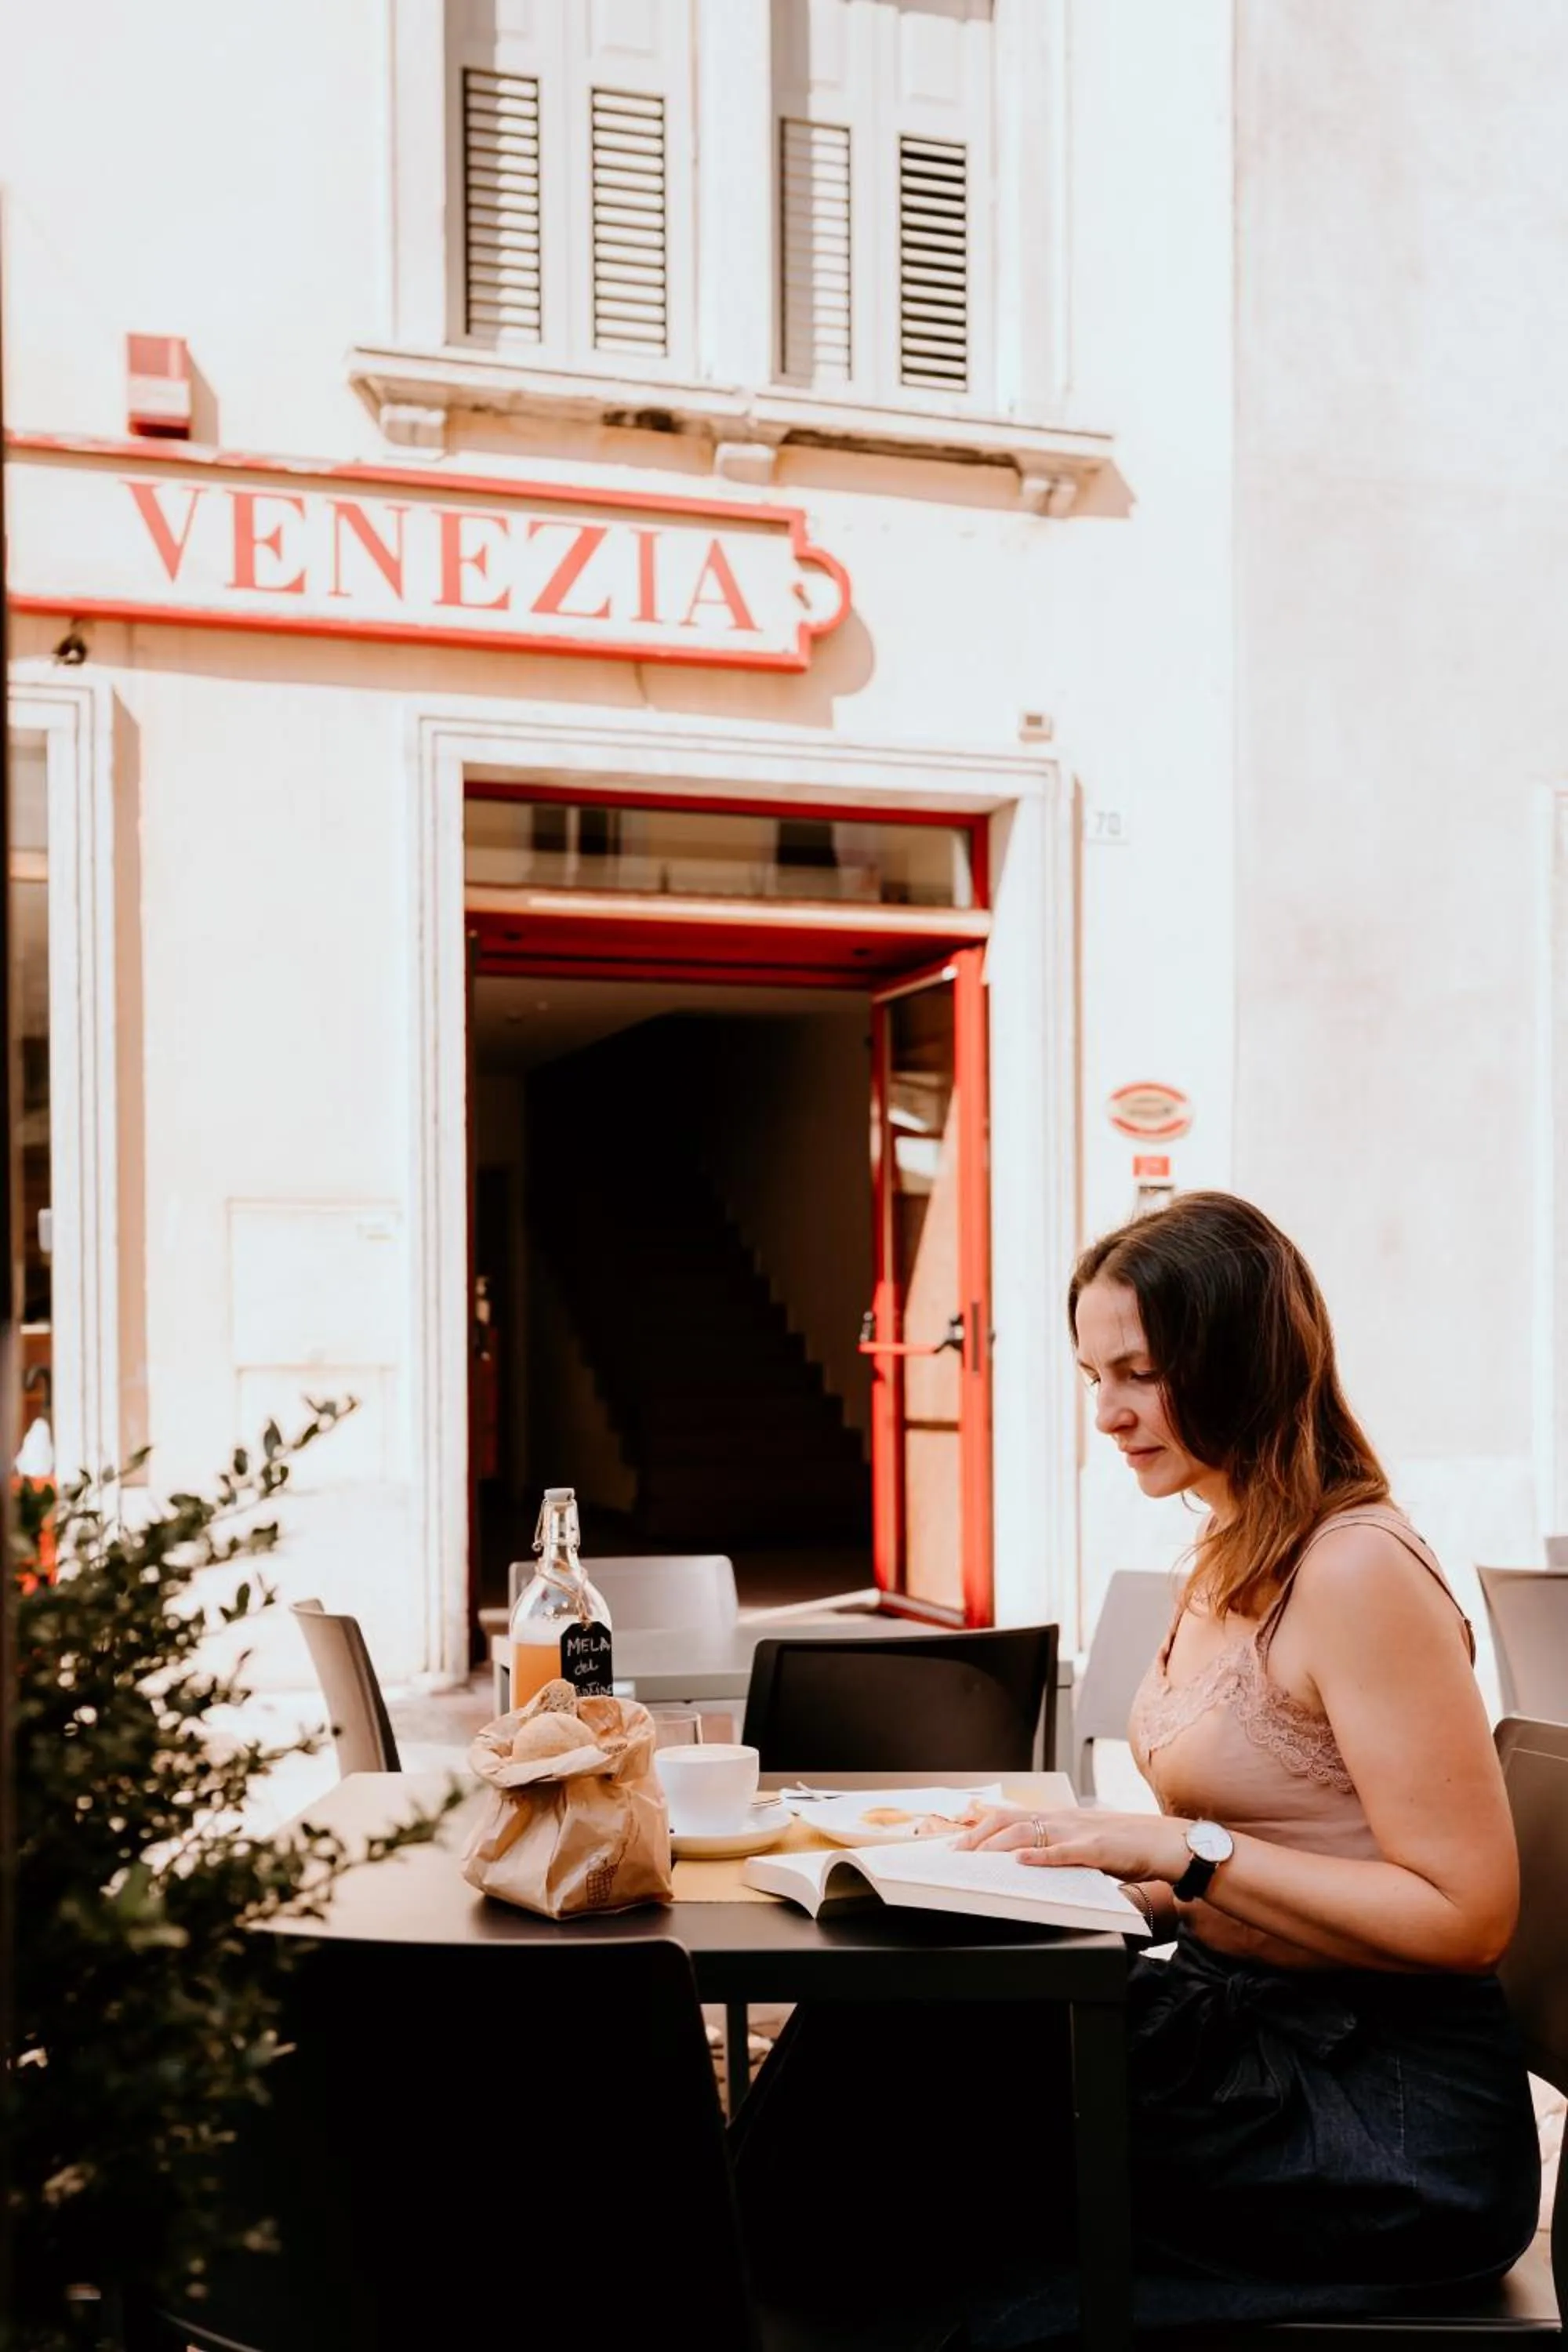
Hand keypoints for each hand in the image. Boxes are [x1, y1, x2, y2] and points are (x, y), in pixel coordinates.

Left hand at [954, 1805, 1194, 1885]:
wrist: (1166, 1842)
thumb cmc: (1127, 1845)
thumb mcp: (1084, 1842)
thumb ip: (1058, 1847)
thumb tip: (1028, 1860)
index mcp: (1060, 1818)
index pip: (1011, 1815)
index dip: (980, 1824)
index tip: (956, 1836)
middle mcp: (1064, 1819)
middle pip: (1011, 1821)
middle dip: (978, 1836)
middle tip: (954, 1853)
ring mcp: (1080, 1831)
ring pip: (1031, 1833)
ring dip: (998, 1846)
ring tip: (975, 1858)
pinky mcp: (1098, 1848)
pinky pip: (1065, 1852)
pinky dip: (1041, 1856)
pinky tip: (1022, 1861)